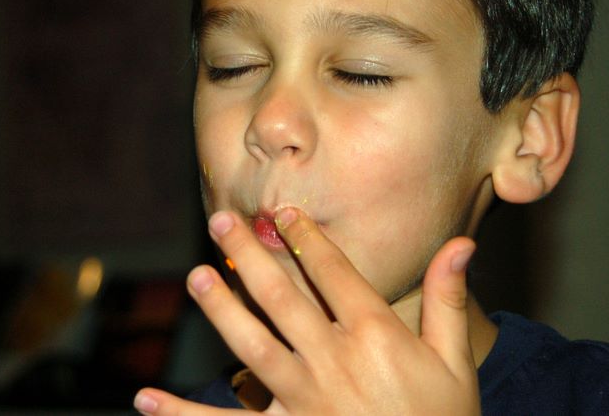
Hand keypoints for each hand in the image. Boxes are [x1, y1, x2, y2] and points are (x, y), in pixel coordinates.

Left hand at [134, 208, 479, 414]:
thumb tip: (461, 244)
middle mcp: (335, 363)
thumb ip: (449, 301)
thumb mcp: (456, 364)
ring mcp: (306, 402)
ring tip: (196, 276)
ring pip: (254, 347)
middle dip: (250, 256)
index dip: (307, 238)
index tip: (283, 212)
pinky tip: (147, 400)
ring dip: (222, 310)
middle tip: (221, 221)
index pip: (333, 273)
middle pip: (284, 298)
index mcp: (377, 338)